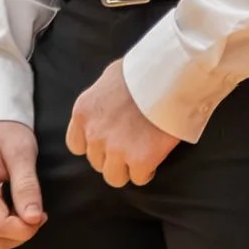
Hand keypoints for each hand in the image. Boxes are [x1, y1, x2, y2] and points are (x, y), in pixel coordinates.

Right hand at [0, 121, 43, 248]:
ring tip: (23, 211)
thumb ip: (27, 187)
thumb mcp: (21, 152)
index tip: (42, 215)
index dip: (25, 230)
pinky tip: (11, 213)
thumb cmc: (3, 132)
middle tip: (36, 212)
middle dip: (19, 235)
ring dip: (9, 237)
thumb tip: (34, 220)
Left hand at [66, 61, 179, 187]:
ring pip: (114, 177)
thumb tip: (108, 105)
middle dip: (113, 156)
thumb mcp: (111, 77)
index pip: (76, 145)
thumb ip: (103, 98)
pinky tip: (154, 159)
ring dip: (127, 169)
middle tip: (131, 144)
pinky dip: (146, 172)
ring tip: (142, 156)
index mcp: (84, 112)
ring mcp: (116, 148)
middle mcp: (95, 133)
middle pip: (97, 162)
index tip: (108, 141)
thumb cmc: (145, 70)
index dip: (94, 146)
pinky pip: (138, 178)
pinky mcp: (140, 159)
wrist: (171, 75)